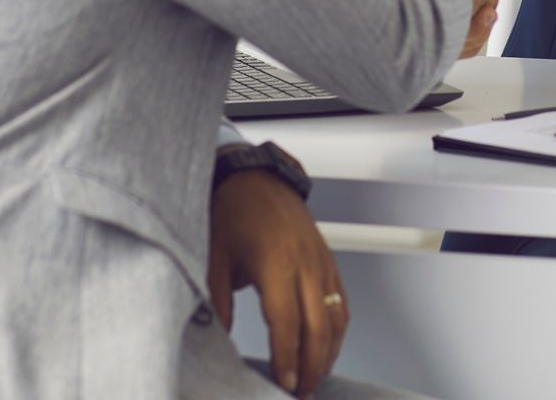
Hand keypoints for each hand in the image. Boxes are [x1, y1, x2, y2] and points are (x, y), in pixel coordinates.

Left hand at [207, 159, 346, 397]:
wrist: (256, 176)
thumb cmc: (234, 212)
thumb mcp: (215, 257)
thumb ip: (219, 300)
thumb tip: (220, 336)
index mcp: (275, 262)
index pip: (286, 323)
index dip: (287, 358)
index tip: (283, 384)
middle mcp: (304, 263)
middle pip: (318, 327)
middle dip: (311, 367)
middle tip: (300, 393)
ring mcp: (320, 261)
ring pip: (336, 317)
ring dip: (328, 353)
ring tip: (314, 378)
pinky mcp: (327, 259)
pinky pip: (341, 300)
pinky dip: (338, 329)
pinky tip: (328, 346)